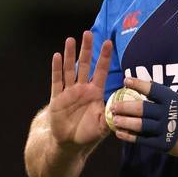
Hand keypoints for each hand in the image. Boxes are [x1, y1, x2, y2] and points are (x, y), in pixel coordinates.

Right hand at [49, 31, 112, 148]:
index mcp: (95, 92)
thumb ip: (111, 117)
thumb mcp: (103, 126)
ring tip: (70, 39)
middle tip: (87, 33)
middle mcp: (82, 88)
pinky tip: (56, 56)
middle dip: (86, 49)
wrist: (70, 143)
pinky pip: (56, 81)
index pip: (101, 70)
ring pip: (70, 69)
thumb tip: (121, 111)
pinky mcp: (57, 99)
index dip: (104, 57)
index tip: (108, 42)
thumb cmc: (89, 133)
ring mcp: (69, 92)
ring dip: (69, 55)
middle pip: (84, 64)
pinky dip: (56, 69)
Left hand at [111, 77, 177, 156]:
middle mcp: (167, 113)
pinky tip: (120, 134)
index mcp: (170, 99)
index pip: (152, 89)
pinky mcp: (163, 144)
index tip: (125, 81)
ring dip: (125, 122)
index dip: (138, 84)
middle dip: (125, 107)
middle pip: (142, 108)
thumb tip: (144, 85)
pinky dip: (130, 137)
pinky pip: (143, 140)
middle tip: (113, 105)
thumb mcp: (177, 101)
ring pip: (141, 125)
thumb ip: (161, 96)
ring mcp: (165, 129)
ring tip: (114, 120)